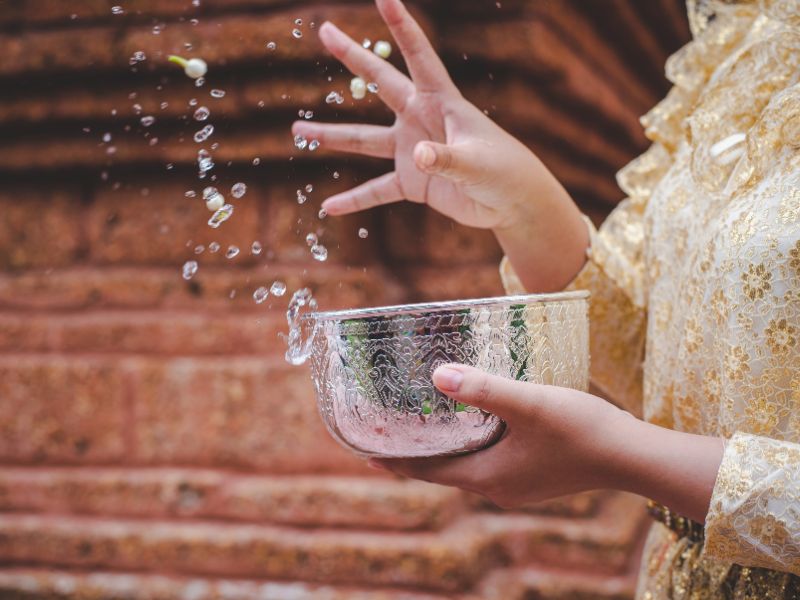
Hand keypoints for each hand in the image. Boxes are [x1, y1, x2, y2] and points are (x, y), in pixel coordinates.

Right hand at [292, 0, 588, 289]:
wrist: (511, 202)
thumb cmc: (503, 172)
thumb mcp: (477, 165)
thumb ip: (448, 159)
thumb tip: (417, 156)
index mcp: (442, 103)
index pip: (419, 56)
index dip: (401, 26)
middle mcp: (421, 119)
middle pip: (380, 84)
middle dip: (352, 57)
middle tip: (324, 31)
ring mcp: (412, 150)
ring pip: (364, 140)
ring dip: (332, 137)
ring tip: (297, 133)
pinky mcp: (412, 181)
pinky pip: (376, 190)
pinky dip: (354, 200)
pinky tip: (329, 208)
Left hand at [370, 364, 724, 521]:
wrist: (631, 456)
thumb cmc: (581, 429)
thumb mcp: (530, 403)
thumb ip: (485, 389)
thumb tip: (438, 375)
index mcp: (487, 476)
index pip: (426, 470)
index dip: (393, 459)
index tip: (363, 447)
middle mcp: (497, 487)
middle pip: (441, 470)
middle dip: (413, 452)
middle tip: (386, 429)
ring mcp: (516, 485)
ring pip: (465, 465)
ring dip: (442, 447)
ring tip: (422, 423)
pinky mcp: (533, 476)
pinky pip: (487, 462)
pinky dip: (469, 445)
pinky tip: (473, 425)